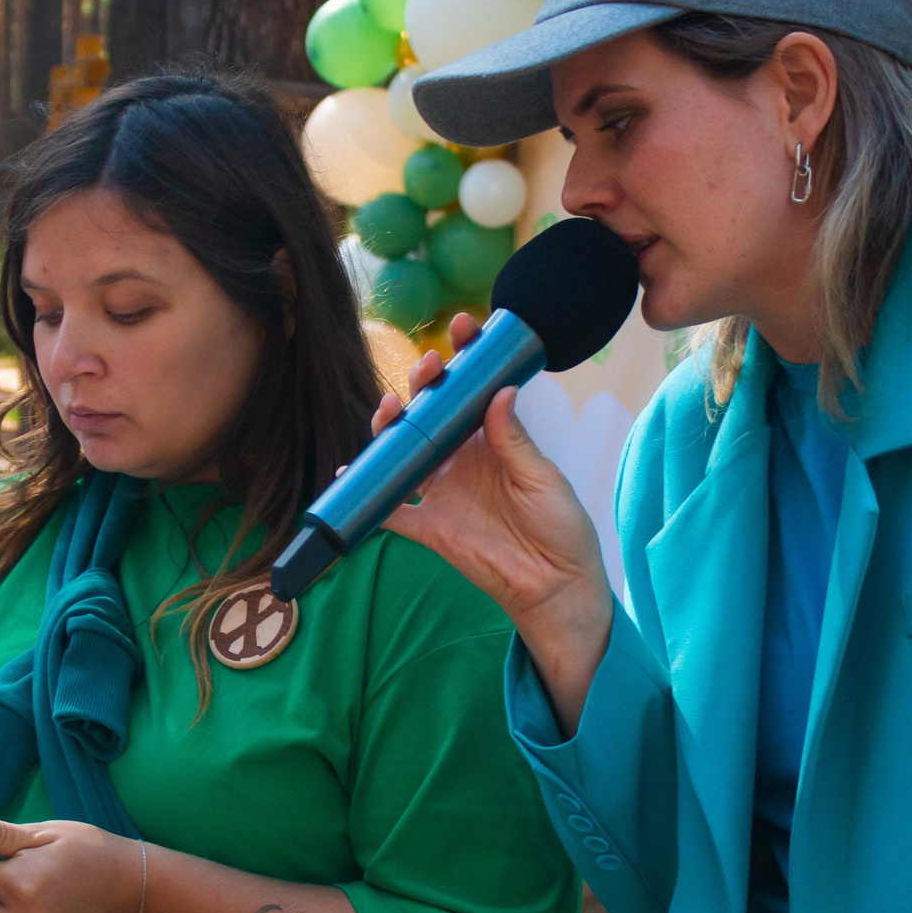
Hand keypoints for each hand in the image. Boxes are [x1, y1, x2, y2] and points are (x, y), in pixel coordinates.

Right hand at [377, 312, 618, 714]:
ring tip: (390, 410)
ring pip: (403, 452)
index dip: (464, 358)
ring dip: (390, 428)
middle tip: (427, 369)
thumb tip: (498, 391)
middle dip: (423, 385)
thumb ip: (513, 439)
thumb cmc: (560, 527)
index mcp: (492, 440)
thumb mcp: (543, 478)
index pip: (472, 390)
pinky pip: (389, 508)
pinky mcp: (428, 527)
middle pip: (430, 415)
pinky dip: (367, 494)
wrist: (555, 586)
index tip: (462, 326)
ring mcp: (442, 491)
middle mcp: (461, 459)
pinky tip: (351, 473)